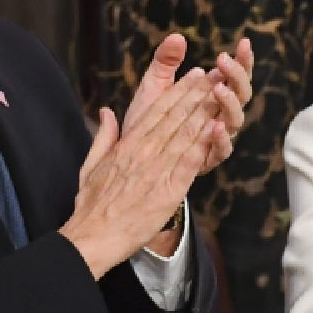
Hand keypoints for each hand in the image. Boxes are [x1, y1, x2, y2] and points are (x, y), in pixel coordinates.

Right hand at [60, 59, 221, 278]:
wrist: (94, 236)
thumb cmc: (92, 204)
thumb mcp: (91, 164)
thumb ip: (103, 136)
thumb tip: (107, 112)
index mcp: (127, 145)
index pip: (157, 111)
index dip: (178, 91)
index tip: (193, 76)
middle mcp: (144, 152)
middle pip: (175, 117)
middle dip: (197, 95)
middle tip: (215, 76)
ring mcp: (157, 171)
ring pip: (185, 135)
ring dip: (204, 113)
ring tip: (221, 95)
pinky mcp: (169, 191)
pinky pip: (189, 164)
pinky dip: (203, 145)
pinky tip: (217, 130)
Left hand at [124, 34, 253, 174]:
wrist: (131, 157)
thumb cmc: (147, 121)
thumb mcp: (154, 86)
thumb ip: (165, 62)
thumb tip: (177, 37)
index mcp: (212, 98)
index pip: (234, 77)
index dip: (242, 60)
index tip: (243, 43)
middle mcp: (219, 116)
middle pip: (242, 95)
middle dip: (237, 76)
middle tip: (223, 60)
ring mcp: (215, 138)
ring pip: (236, 120)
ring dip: (230, 103)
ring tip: (218, 89)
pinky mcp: (207, 159)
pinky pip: (222, 150)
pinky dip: (222, 138)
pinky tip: (216, 124)